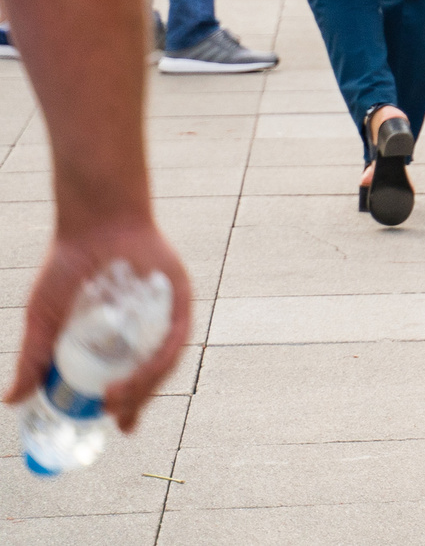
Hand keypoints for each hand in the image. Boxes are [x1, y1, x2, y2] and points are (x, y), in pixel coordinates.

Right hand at [7, 216, 191, 432]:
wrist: (92, 224)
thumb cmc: (67, 267)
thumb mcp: (42, 319)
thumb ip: (33, 359)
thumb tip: (12, 401)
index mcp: (118, 339)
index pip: (130, 380)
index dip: (129, 406)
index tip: (121, 429)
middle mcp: (145, 330)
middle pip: (151, 375)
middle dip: (137, 401)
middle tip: (114, 415)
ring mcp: (164, 314)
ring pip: (165, 361)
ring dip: (145, 386)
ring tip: (116, 399)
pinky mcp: (179, 298)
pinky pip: (176, 336)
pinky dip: (159, 359)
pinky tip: (140, 374)